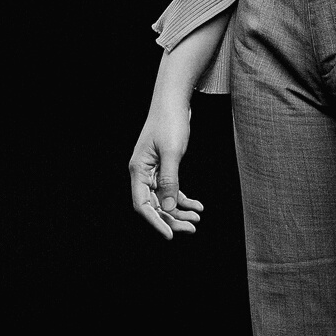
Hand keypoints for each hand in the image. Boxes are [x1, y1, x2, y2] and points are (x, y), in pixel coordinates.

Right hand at [128, 103, 204, 240]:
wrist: (173, 100)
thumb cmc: (170, 121)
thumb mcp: (172, 151)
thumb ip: (170, 180)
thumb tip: (168, 207)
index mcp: (138, 170)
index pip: (142, 205)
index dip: (156, 222)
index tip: (171, 235)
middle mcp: (142, 173)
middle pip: (154, 205)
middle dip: (172, 219)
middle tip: (192, 228)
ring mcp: (152, 171)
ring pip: (164, 200)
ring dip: (180, 211)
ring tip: (197, 218)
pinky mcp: (163, 167)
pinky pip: (171, 190)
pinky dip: (184, 200)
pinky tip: (197, 206)